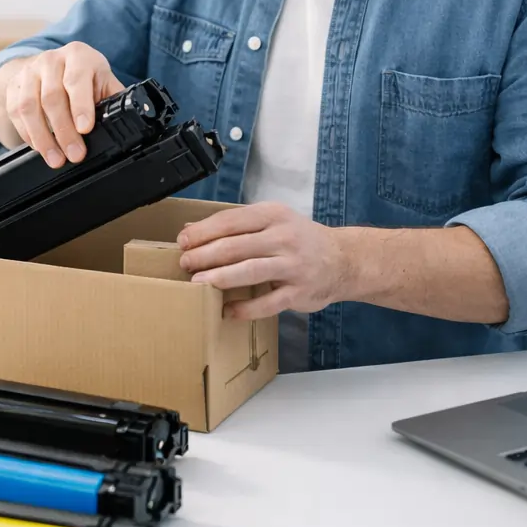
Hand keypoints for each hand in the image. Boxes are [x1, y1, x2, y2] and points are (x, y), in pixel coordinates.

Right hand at [1, 42, 125, 168]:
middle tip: (74, 155)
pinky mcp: (14, 86)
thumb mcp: (102, 81)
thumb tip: (129, 121)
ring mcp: (29, 72)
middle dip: (63, 131)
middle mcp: (51, 60)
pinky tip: (39, 147)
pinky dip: (26, 133)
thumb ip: (113, 98)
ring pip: (29, 106)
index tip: (85, 129)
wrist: (52, 65)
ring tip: (56, 159)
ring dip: (42, 137)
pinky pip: (15, 112)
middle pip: (52, 97)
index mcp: (79, 55)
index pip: (77, 79)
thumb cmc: (85, 77)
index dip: (81, 106)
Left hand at [177, 202, 349, 319]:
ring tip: (197, 284)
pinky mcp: (299, 292)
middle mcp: (284, 237)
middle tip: (185, 264)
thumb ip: (235, 225)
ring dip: (221, 277)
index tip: (183, 242)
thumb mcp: (271, 221)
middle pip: (237, 245)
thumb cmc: (298, 239)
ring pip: (251, 270)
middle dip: (206, 255)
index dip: (204, 231)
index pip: (231, 220)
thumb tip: (190, 230)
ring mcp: (293, 265)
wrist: (343, 260)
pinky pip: (268, 303)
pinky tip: (227, 311)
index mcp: (273, 215)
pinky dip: (246, 308)